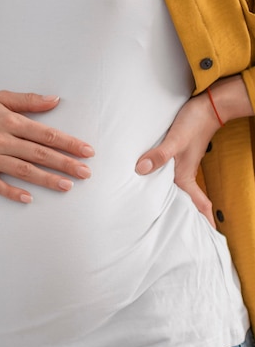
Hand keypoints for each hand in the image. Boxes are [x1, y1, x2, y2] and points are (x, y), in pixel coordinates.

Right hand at [0, 88, 94, 202]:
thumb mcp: (0, 98)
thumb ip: (29, 100)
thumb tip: (55, 99)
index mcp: (9, 121)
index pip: (46, 134)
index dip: (68, 143)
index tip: (87, 151)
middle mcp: (1, 140)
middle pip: (39, 154)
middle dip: (65, 163)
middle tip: (86, 172)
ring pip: (23, 170)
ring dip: (46, 179)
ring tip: (68, 186)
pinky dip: (12, 192)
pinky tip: (29, 198)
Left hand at [135, 92, 219, 226]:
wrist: (206, 107)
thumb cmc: (194, 123)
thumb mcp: (175, 140)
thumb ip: (159, 155)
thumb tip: (141, 170)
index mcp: (186, 176)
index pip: (198, 205)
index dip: (203, 222)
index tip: (204, 239)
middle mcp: (184, 174)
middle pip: (187, 202)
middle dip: (185, 219)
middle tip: (177, 236)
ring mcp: (181, 165)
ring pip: (178, 190)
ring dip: (174, 202)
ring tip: (162, 217)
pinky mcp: (177, 156)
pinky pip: (170, 176)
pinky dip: (164, 184)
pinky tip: (154, 184)